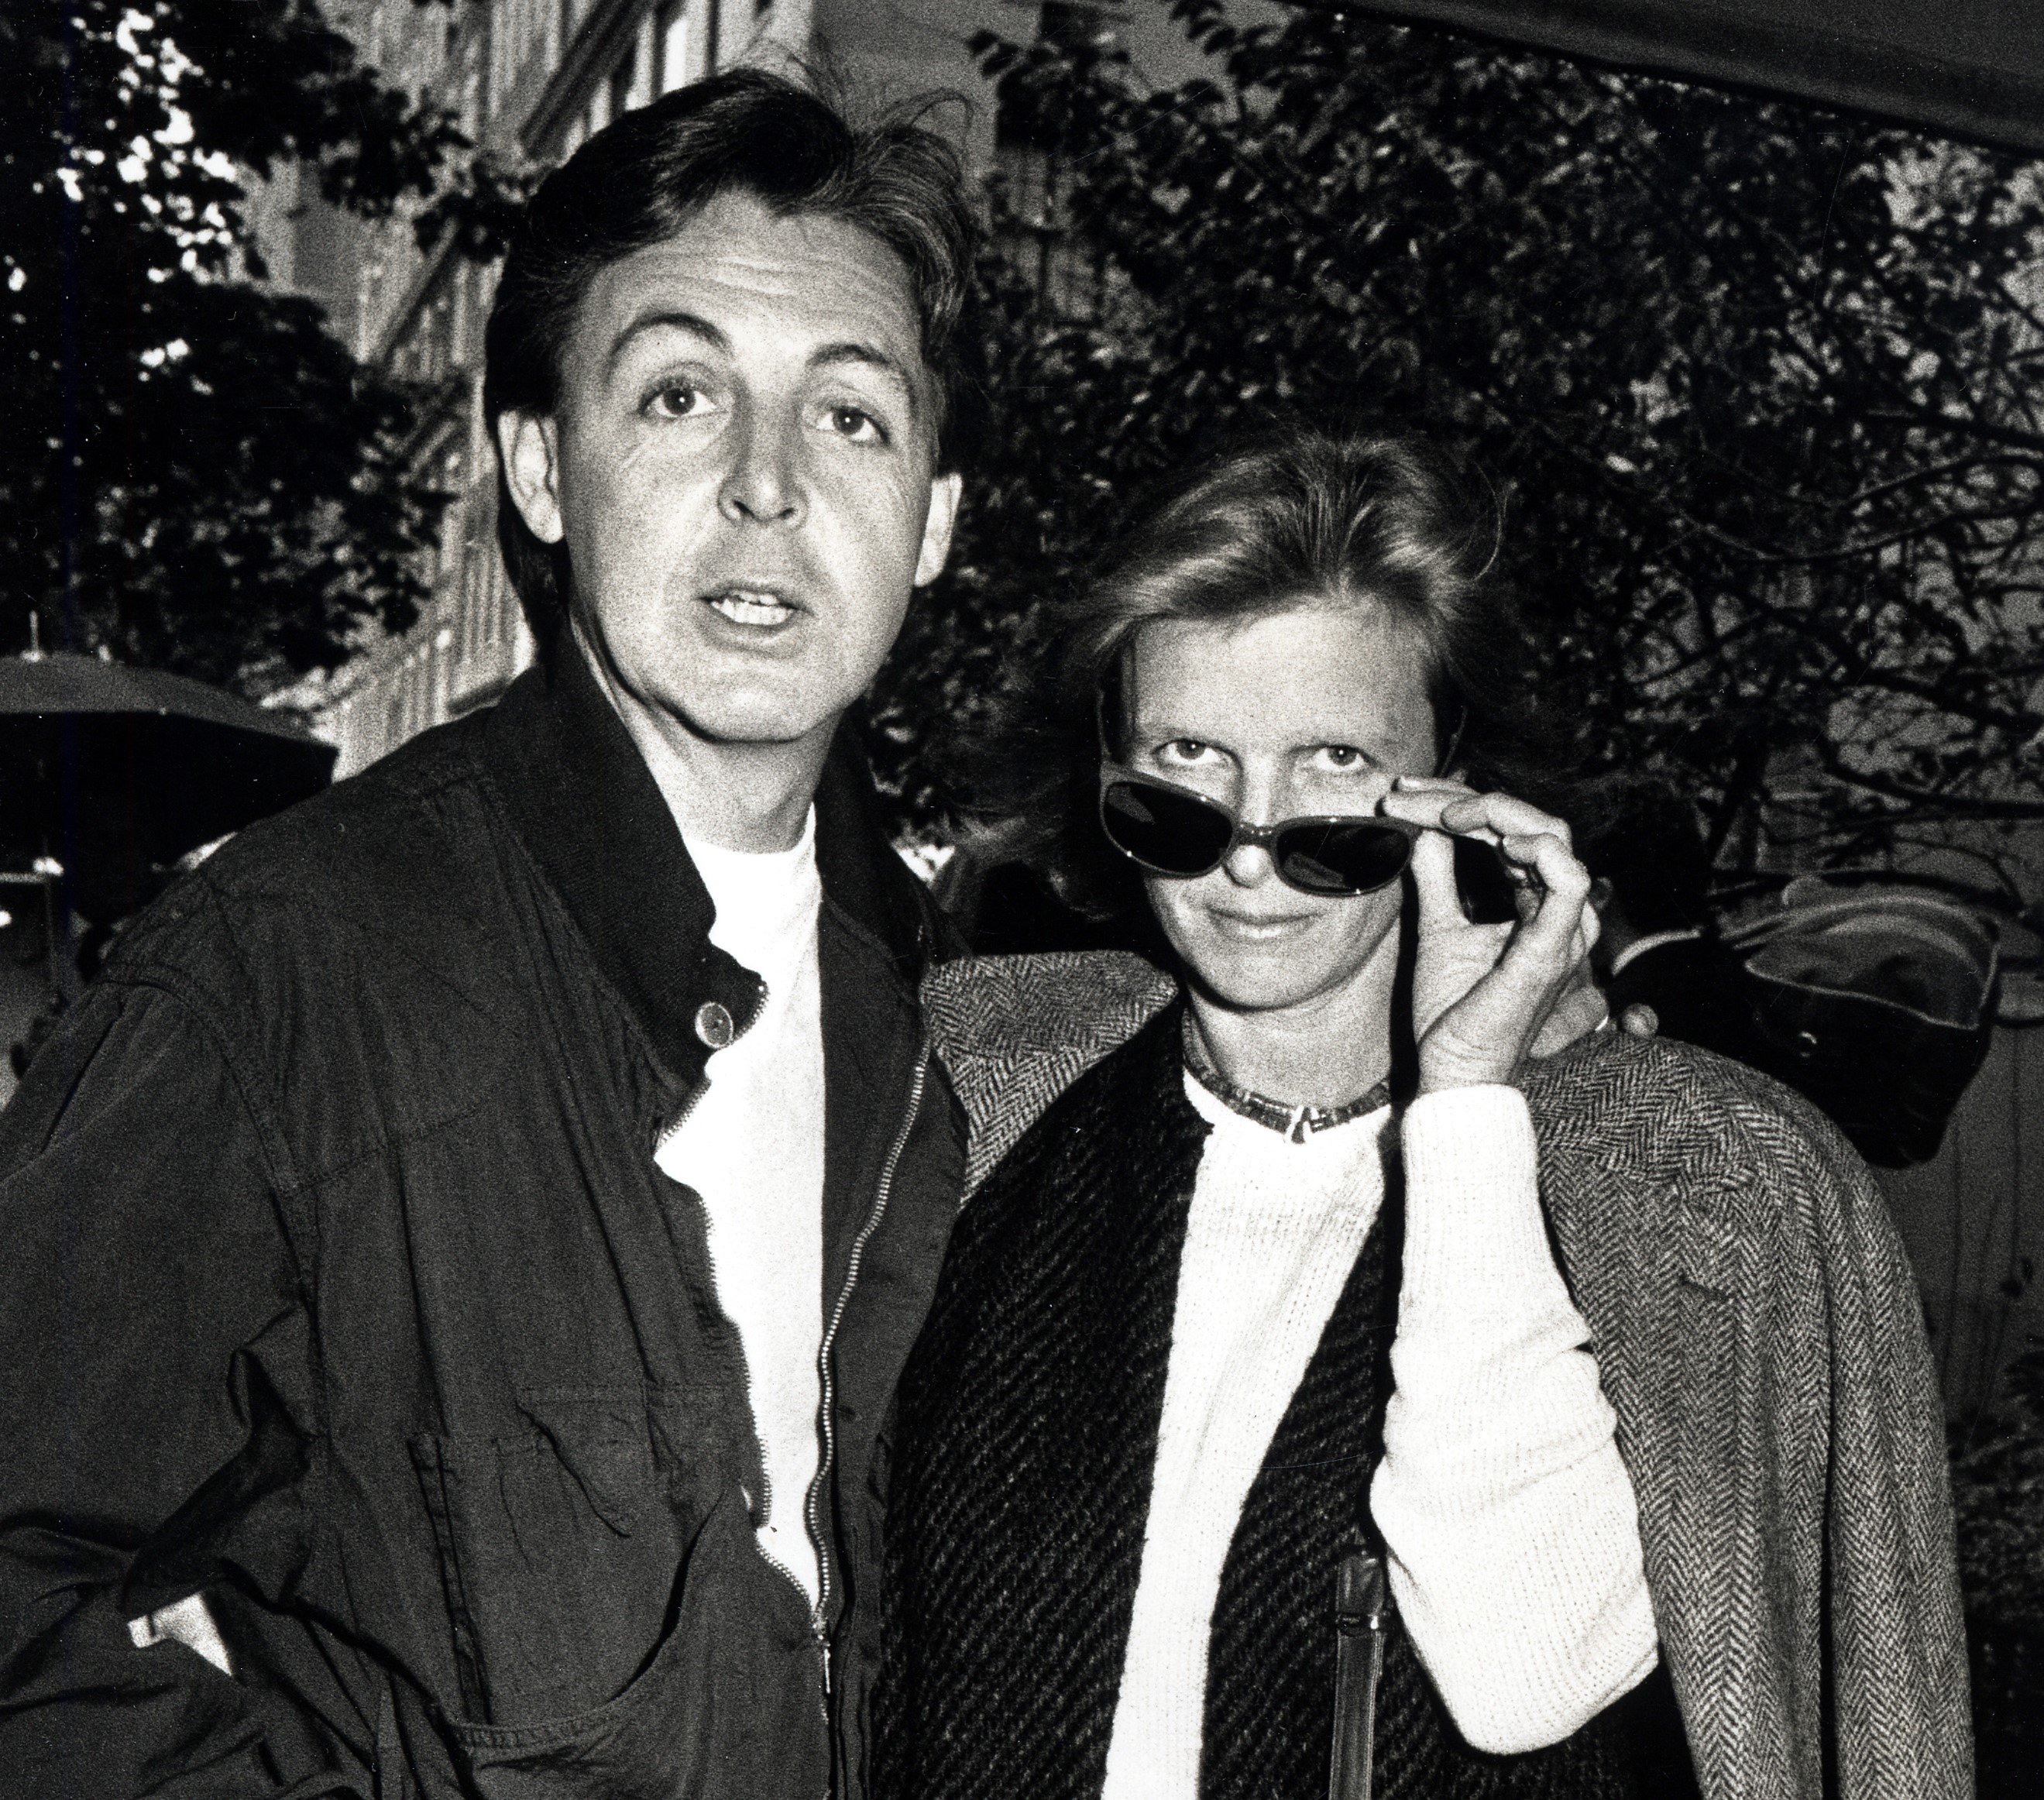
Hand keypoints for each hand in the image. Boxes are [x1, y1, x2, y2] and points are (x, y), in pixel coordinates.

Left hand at [1384, 779, 1597, 1093]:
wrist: (1454, 1072)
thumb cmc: (1453, 1012)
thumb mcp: (1439, 927)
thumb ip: (1438, 877)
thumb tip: (1422, 830)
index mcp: (1535, 903)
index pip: (1509, 831)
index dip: (1458, 804)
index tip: (1403, 796)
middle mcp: (1556, 911)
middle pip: (1531, 823)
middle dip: (1468, 798)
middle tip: (1408, 795)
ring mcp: (1559, 930)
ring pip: (1551, 838)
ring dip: (1494, 813)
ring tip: (1443, 813)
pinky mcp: (1550, 952)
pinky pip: (1567, 886)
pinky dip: (1539, 852)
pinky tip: (1499, 841)